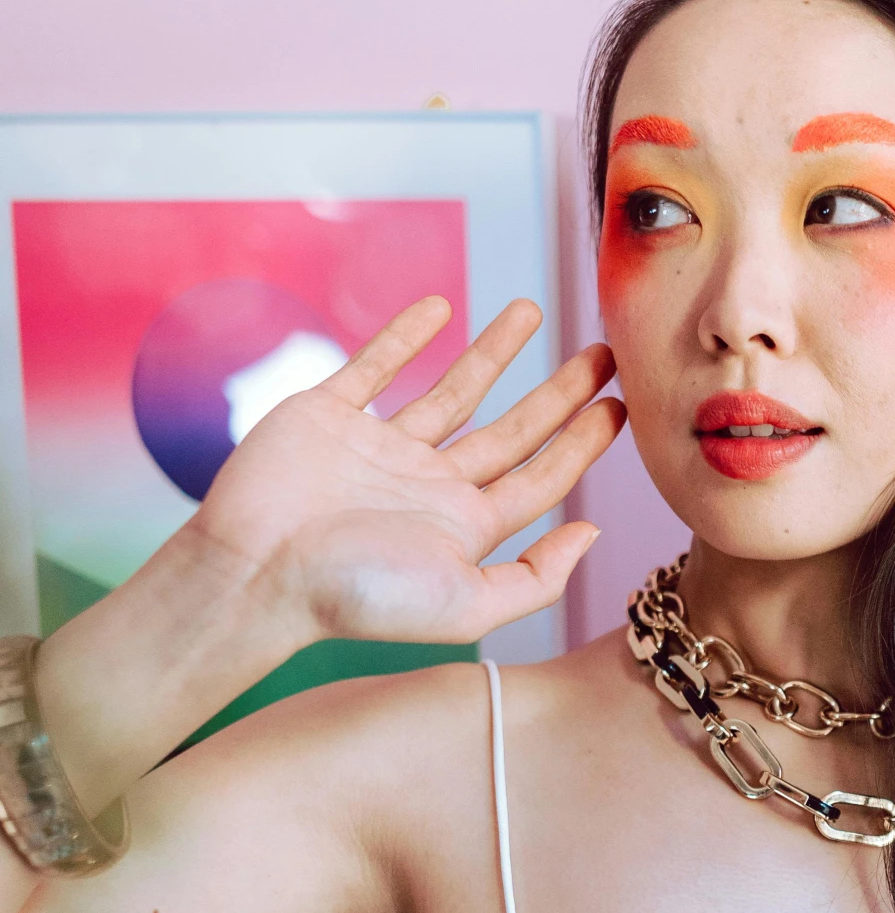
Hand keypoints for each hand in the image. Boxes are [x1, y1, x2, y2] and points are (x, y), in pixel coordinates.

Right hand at [192, 297, 623, 646]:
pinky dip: (404, 335)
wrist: (255, 571)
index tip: (622, 405)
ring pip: (450, 390)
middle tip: (603, 353)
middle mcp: (428, 485)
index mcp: (464, 526)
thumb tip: (594, 533)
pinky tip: (439, 307)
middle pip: (511, 430)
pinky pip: (373, 366)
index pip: (540, 476)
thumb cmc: (357, 599)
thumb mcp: (467, 605)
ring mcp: (378, 447)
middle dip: (559, 392)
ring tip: (531, 310)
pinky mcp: (327, 415)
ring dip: (492, 352)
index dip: (584, 442)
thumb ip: (536, 578)